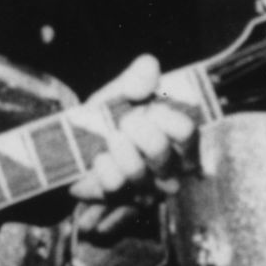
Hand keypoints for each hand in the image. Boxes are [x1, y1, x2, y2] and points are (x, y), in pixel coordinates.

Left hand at [71, 56, 200, 240]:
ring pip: (137, 172)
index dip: (167, 117)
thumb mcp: (124, 92)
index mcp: (180, 140)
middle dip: (137, 130)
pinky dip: (103, 165)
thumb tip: (149, 66)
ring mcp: (149, 188)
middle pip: (161, 152)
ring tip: (112, 137)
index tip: (150, 107)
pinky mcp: (123, 199)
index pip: (187, 132)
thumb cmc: (111, 118)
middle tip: (126, 121)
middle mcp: (172, 168)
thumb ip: (140, 77)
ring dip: (118, 148)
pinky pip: (113, 184)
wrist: (78, 144)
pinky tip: (101, 157)